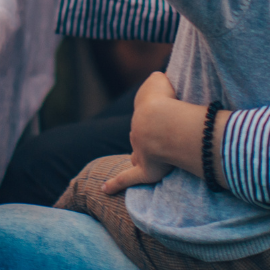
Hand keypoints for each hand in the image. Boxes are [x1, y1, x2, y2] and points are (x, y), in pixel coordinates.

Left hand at [102, 72, 180, 192]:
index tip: (160, 115)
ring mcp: (139, 151)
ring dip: (141, 155)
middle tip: (160, 135)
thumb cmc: (164, 99)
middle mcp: (136, 131)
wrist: (160, 122)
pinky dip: (115, 184)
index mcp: (142, 112)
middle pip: (140, 134)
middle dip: (147, 135)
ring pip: (137, 154)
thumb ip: (159, 79)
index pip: (146, 114)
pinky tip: (105, 189)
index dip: (154, 115)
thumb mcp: (159, 80)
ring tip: (150, 156)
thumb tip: (160, 79)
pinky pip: (128, 178)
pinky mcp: (145, 170)